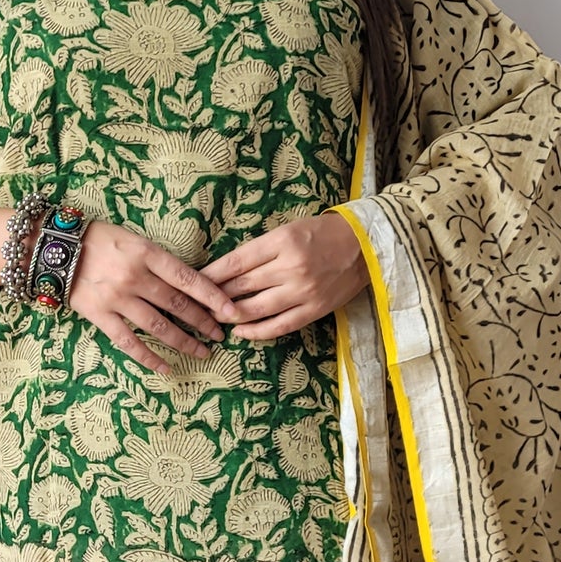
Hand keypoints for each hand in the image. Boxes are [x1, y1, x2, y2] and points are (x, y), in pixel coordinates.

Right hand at [65, 219, 243, 376]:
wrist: (53, 247)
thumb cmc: (96, 239)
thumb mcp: (132, 239)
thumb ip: (156, 260)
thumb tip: (186, 283)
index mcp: (147, 253)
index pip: (188, 278)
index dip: (212, 296)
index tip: (231, 310)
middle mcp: (135, 277)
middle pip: (177, 305)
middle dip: (203, 322)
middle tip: (220, 334)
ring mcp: (117, 299)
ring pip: (159, 327)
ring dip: (184, 342)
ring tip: (202, 352)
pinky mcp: (99, 316)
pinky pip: (128, 342)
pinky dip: (149, 358)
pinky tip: (166, 368)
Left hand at [201, 211, 365, 339]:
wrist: (366, 245)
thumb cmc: (324, 233)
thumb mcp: (289, 230)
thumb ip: (261, 250)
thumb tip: (228, 269)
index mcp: (281, 242)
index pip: (236, 261)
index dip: (211, 274)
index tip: (194, 281)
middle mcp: (290, 268)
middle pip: (241, 286)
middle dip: (215, 296)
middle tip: (197, 303)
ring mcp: (302, 292)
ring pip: (256, 309)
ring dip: (231, 315)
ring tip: (215, 318)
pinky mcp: (314, 310)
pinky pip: (279, 326)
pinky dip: (257, 332)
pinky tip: (241, 332)